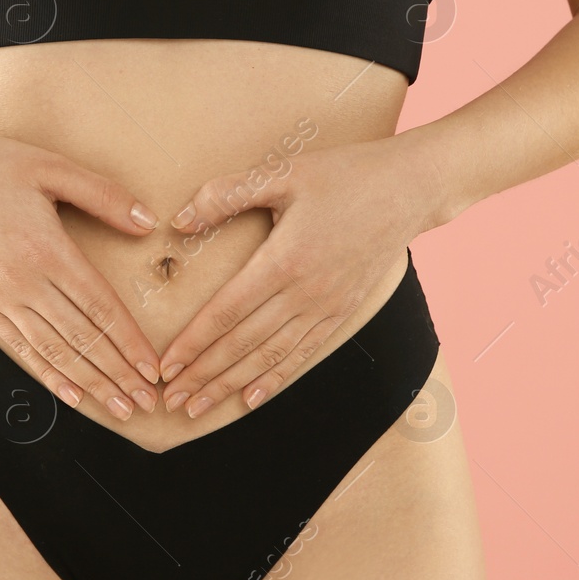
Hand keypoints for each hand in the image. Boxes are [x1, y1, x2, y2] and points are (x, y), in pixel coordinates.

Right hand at [0, 126, 163, 419]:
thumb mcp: (49, 166)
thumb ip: (102, 195)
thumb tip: (148, 221)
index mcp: (47, 249)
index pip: (100, 307)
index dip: (130, 342)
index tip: (153, 369)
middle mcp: (24, 282)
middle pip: (82, 338)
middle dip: (119, 374)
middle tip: (148, 402)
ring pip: (54, 351)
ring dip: (90, 383)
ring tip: (120, 408)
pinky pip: (19, 348)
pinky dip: (48, 374)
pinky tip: (71, 395)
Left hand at [156, 134, 446, 416]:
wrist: (411, 189)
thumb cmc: (345, 175)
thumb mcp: (283, 173)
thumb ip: (227, 195)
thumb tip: (179, 220)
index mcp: (285, 260)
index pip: (228, 312)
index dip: (194, 342)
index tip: (167, 364)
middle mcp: (305, 293)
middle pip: (243, 344)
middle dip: (204, 374)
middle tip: (171, 398)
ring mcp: (327, 307)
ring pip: (270, 357)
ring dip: (231, 385)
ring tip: (199, 407)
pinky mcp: (342, 312)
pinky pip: (303, 353)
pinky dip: (274, 379)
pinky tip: (250, 398)